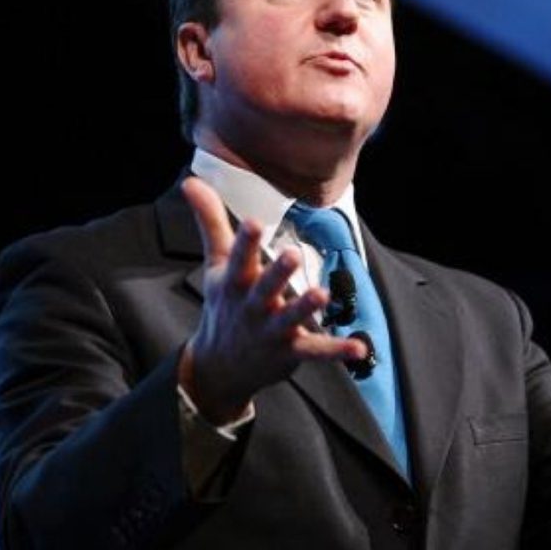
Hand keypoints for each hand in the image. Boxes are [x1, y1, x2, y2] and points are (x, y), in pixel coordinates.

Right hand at [178, 177, 366, 423]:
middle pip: (265, 288)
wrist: (219, 368)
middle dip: (277, 273)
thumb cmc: (224, 305)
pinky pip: (316, 350)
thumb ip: (211, 222)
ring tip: (321, 294)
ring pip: (290, 318)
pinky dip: (337, 349)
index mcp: (235, 282)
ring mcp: (272, 330)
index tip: (253, 222)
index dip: (246, 241)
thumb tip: (191, 181)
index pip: (239, 258)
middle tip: (291, 255)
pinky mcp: (291, 350)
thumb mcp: (216, 264)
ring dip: (305, 307)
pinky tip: (359, 347)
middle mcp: (253, 306)